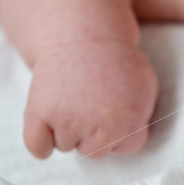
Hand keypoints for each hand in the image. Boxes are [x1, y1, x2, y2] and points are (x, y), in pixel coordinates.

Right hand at [23, 43, 158, 158]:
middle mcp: (99, 127)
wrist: (82, 32)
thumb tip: (129, 140)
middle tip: (92, 107)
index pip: (129, 147)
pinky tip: (48, 129)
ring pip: (66, 146)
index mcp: (129, 120)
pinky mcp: (39, 114)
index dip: (123, 131)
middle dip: (95, 134)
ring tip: (73, 100)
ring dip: (68, 131)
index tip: (117, 114)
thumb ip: (140, 116)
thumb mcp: (145, 84)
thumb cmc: (115, 58)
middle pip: (96, 152)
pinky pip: (38, 147)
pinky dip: (40, 144)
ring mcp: (68, 122)